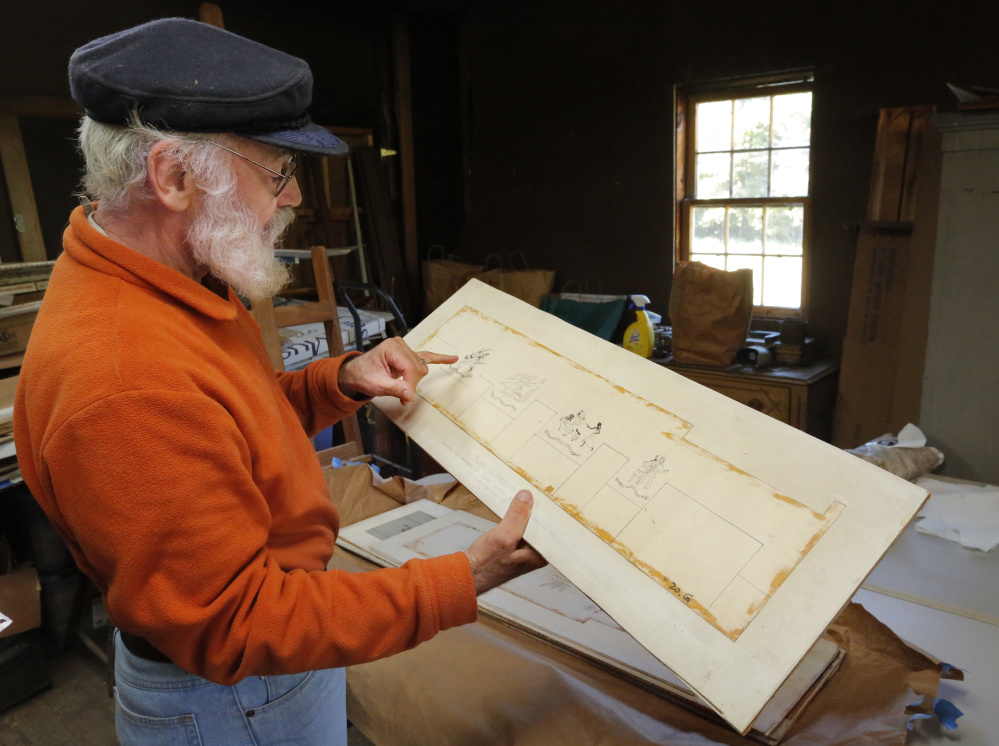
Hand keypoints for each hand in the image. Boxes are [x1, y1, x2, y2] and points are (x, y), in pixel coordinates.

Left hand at [337, 338, 457, 403]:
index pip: (410, 368)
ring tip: (403, 390)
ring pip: (421, 367)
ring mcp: (405, 348)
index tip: (407, 399)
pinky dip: (440, 358)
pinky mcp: (408, 354)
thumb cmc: (364, 376)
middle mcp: (400, 345)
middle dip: (412, 384)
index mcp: (391, 348)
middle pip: (418, 368)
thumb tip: (410, 395)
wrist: (356, 372)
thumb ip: (394, 389)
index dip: (411, 385)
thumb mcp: (376, 384)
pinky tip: (453, 358)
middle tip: (402, 397)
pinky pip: (427, 356)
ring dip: (415, 381)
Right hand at [466, 491, 547, 594]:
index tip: (549, 494)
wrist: (467, 574)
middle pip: (541, 526)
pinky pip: (520, 527)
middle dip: (538, 509)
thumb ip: (517, 517)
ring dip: (526, 511)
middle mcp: (536, 553)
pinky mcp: (514, 546)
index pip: (551, 529)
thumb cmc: (485, 564)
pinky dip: (517, 517)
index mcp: (540, 555)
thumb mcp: (503, 537)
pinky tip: (515, 506)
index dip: (550, 511)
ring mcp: (525, 550)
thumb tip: (527, 496)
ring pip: (530, 525)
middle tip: (538, 488)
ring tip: (526, 493)